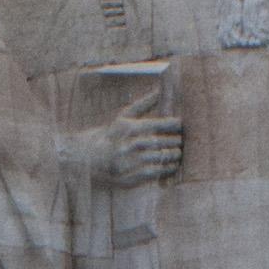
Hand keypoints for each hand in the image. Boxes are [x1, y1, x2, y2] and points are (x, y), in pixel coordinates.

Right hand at [65, 116, 184, 188]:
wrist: (87, 161)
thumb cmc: (110, 136)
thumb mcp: (123, 118)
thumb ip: (143, 105)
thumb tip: (160, 90)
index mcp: (127, 128)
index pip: (156, 124)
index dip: (172, 125)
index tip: (180, 125)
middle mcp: (127, 144)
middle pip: (160, 142)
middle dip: (174, 141)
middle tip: (181, 140)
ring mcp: (128, 162)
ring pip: (159, 158)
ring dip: (173, 155)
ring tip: (178, 153)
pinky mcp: (129, 178)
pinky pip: (154, 173)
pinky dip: (167, 169)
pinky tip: (172, 166)